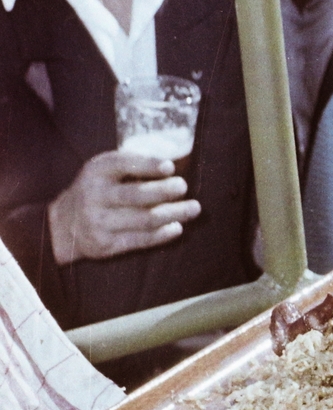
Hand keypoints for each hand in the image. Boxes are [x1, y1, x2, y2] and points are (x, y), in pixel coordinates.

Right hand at [47, 151, 199, 265]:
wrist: (62, 225)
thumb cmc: (97, 190)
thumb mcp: (104, 170)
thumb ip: (131, 166)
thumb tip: (175, 168)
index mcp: (96, 172)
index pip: (122, 164)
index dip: (148, 165)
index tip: (170, 167)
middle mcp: (94, 196)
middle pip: (136, 195)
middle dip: (165, 191)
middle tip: (184, 187)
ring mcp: (98, 222)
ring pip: (144, 219)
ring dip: (174, 214)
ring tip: (194, 208)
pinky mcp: (104, 245)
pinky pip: (139, 240)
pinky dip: (162, 234)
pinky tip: (177, 227)